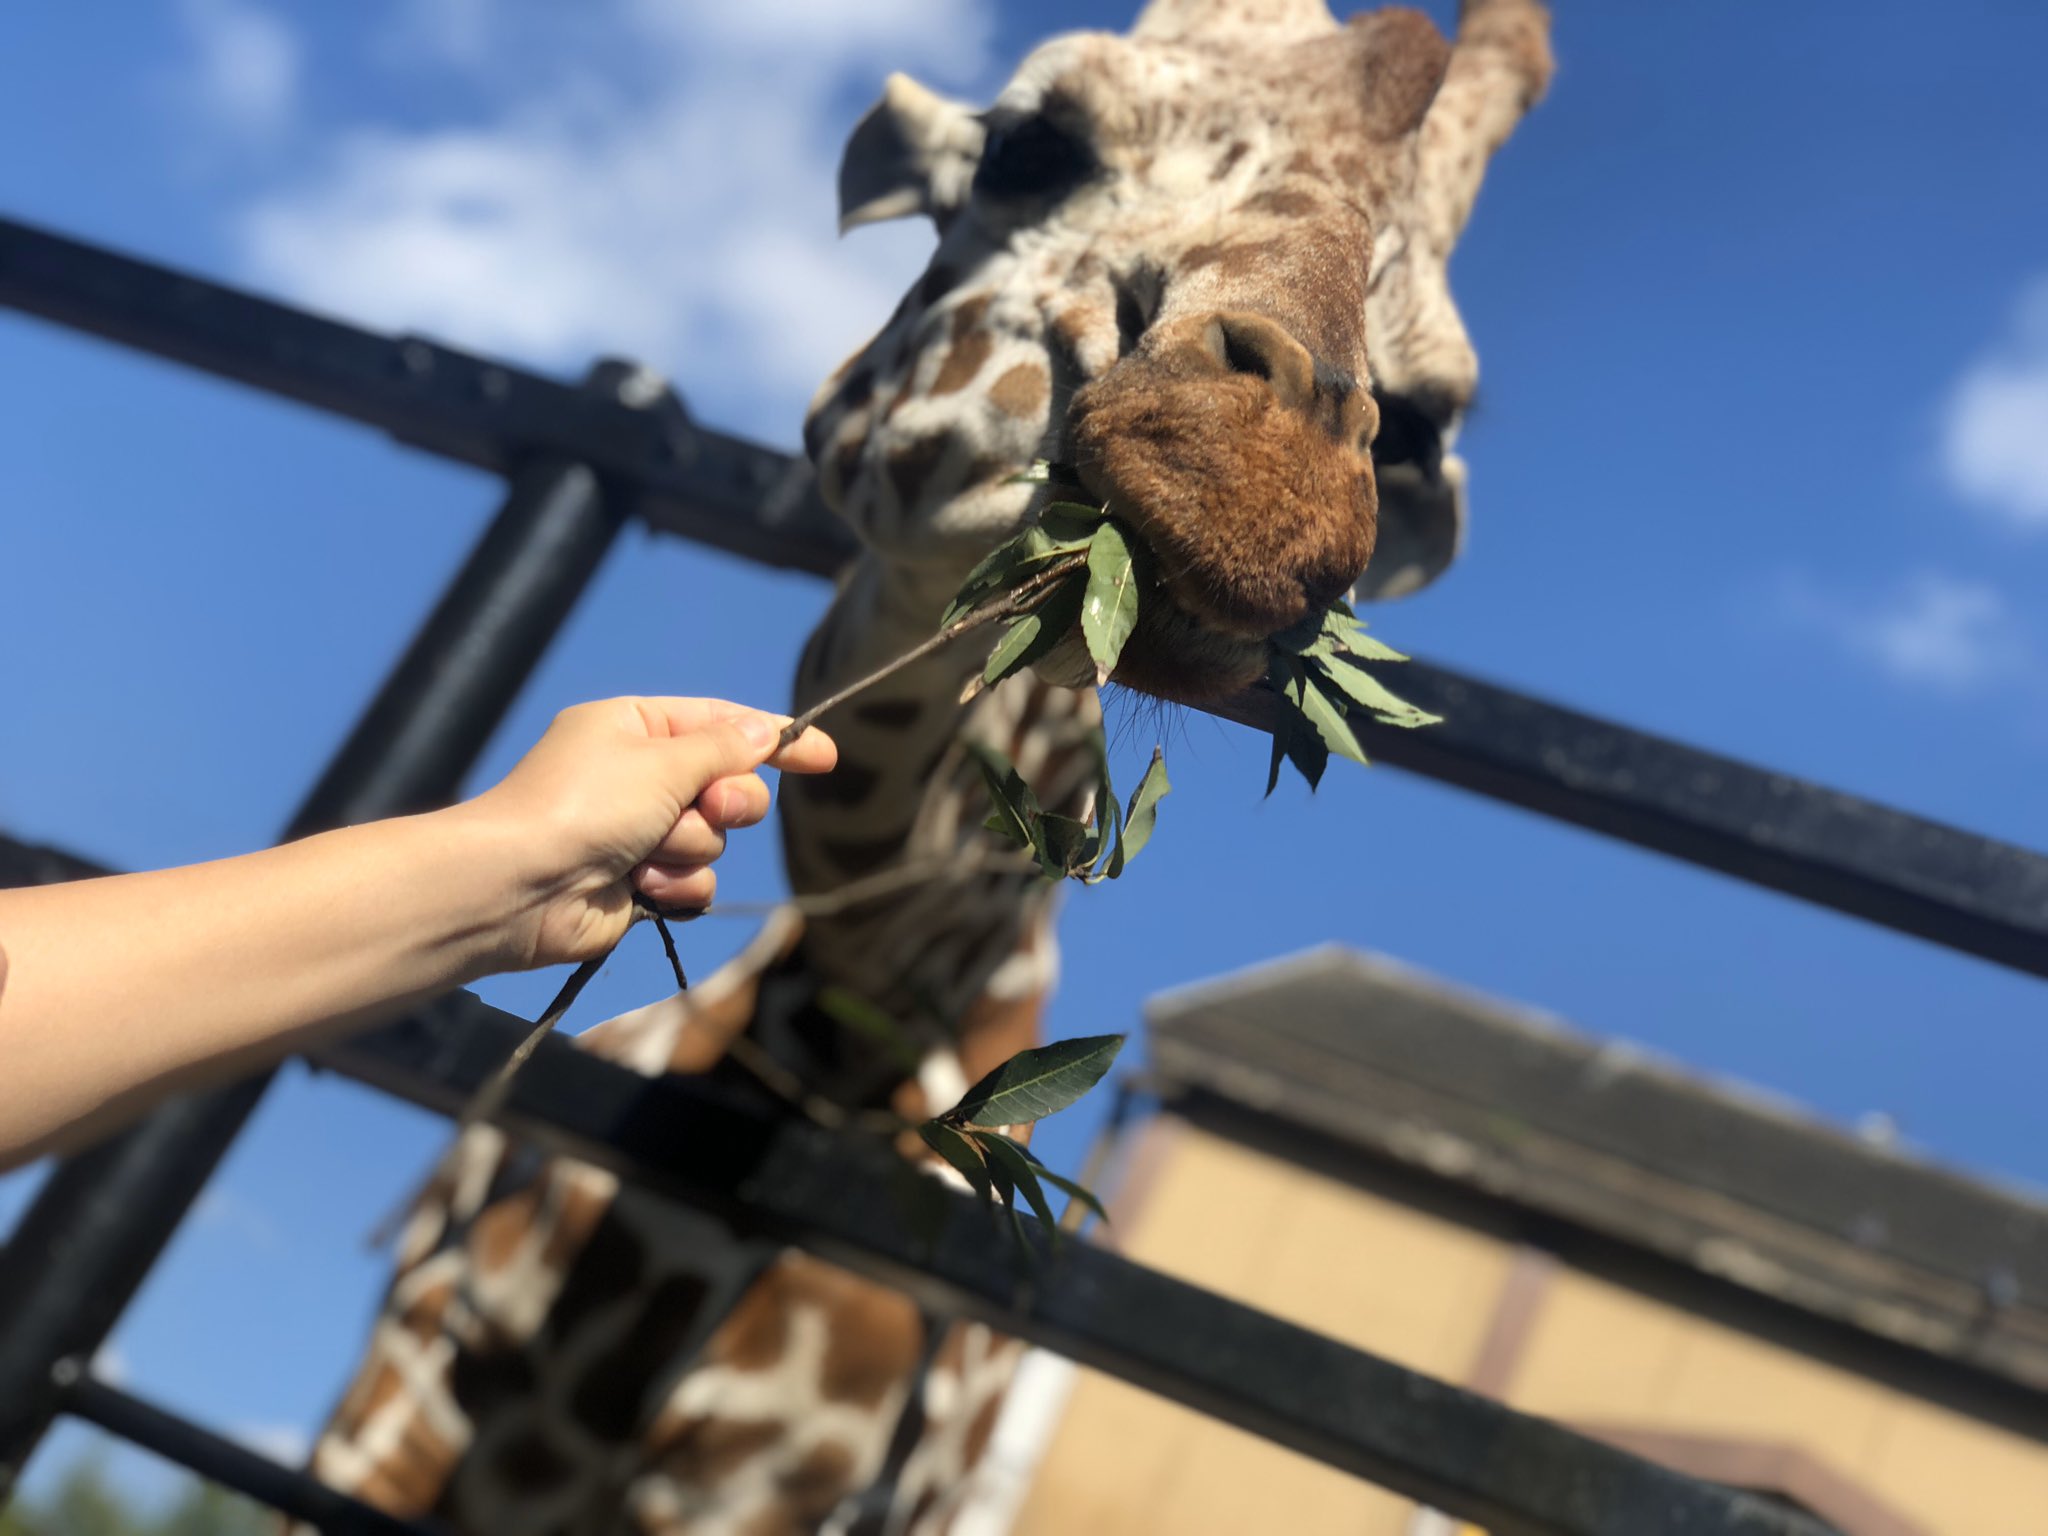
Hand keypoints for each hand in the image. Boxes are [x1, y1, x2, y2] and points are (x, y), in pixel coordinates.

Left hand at [461, 697, 835, 967]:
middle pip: (728, 785)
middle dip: (725, 802)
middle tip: (706, 807)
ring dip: (690, 847)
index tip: (824, 756)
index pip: (722, 724)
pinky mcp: (639, 883)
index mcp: (634, 728)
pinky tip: (639, 887)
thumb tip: (765, 728)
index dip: (775, 739)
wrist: (521, 886)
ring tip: (646, 853)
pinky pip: (694, 881)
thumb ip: (725, 747)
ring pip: (714, 839)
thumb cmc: (584, 805)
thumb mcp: (662, 760)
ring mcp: (638, 832)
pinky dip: (675, 884)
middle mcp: (638, 776)